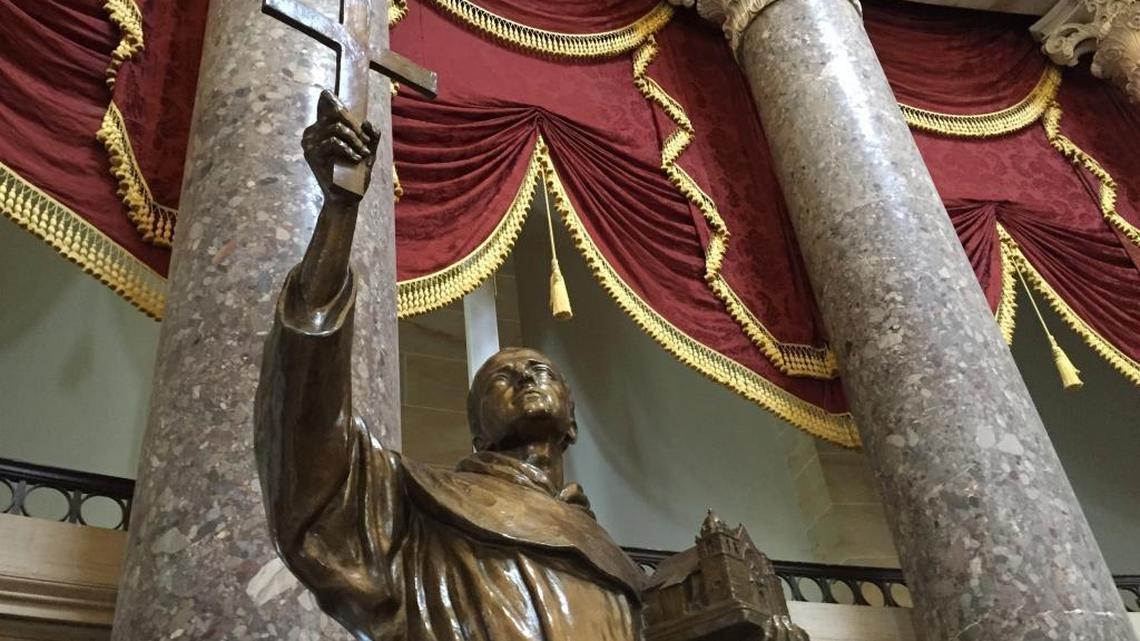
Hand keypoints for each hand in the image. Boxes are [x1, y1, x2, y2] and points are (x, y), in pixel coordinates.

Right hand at [302, 90, 381, 204]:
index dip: (341, 104)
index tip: (356, 120)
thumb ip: (370, 137)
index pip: (327, 102)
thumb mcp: (366, 152)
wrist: (347, 197)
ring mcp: (310, 143)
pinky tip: (356, 159)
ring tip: (363, 153)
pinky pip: (333, 142)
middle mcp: (312, 132)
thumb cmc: (355, 175)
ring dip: (355, 140)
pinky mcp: (312, 154)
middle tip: (365, 142)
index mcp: (322, 128)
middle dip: (356, 127)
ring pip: (337, 128)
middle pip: (336, 114)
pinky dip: (348, 149)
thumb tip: (367, 123)